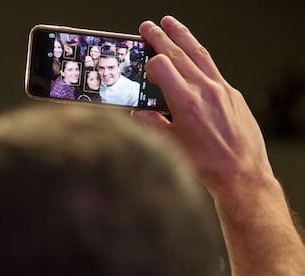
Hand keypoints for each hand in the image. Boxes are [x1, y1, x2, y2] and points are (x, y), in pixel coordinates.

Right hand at [133, 16, 273, 195]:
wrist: (241, 172)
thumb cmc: (207, 163)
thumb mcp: (171, 144)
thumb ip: (152, 122)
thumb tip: (140, 111)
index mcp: (186, 102)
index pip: (162, 66)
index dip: (150, 64)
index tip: (145, 68)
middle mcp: (205, 90)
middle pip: (178, 53)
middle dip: (160, 37)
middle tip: (149, 26)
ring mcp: (222, 89)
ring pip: (198, 53)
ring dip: (182, 35)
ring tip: (170, 23)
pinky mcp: (233, 92)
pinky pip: (212, 67)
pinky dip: (198, 56)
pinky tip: (192, 54)